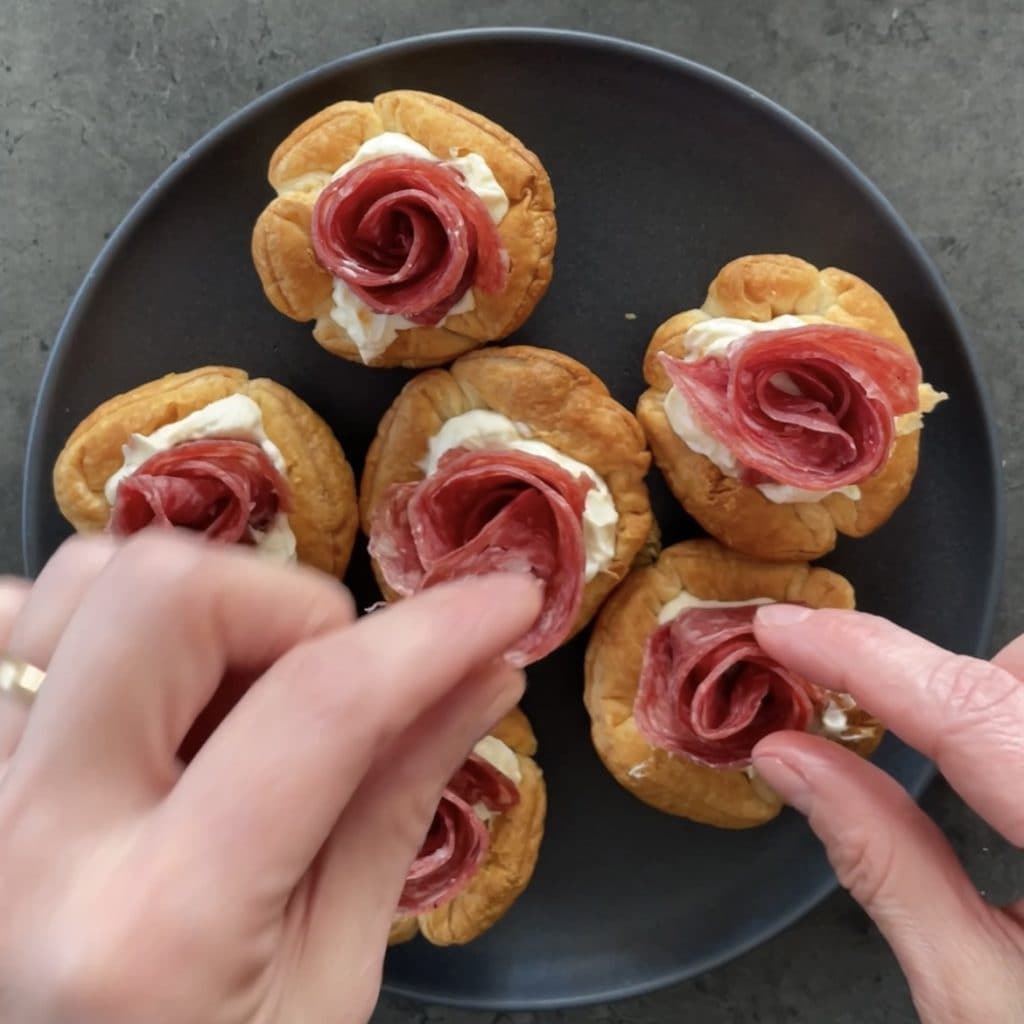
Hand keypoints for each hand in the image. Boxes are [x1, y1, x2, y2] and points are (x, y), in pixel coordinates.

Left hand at [0, 532, 540, 1023]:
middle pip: (166, 592)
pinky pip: (18, 615)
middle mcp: (29, 839)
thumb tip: (486, 670)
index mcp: (157, 929)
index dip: (438, 631)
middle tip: (331, 679)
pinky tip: (152, 699)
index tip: (506, 601)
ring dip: (201, 608)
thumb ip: (398, 802)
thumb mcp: (328, 975)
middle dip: (292, 606)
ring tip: (236, 696)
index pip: (320, 707)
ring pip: (88, 580)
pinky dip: (102, 624)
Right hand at [752, 604, 1023, 1022]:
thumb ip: (884, 867)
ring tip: (954, 770)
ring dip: (992, 701)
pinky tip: (997, 781)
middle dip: (946, 680)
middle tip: (862, 715)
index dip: (864, 658)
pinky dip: (1012, 729)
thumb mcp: (976, 1002)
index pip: (977, 714)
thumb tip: (796, 762)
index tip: (789, 633)